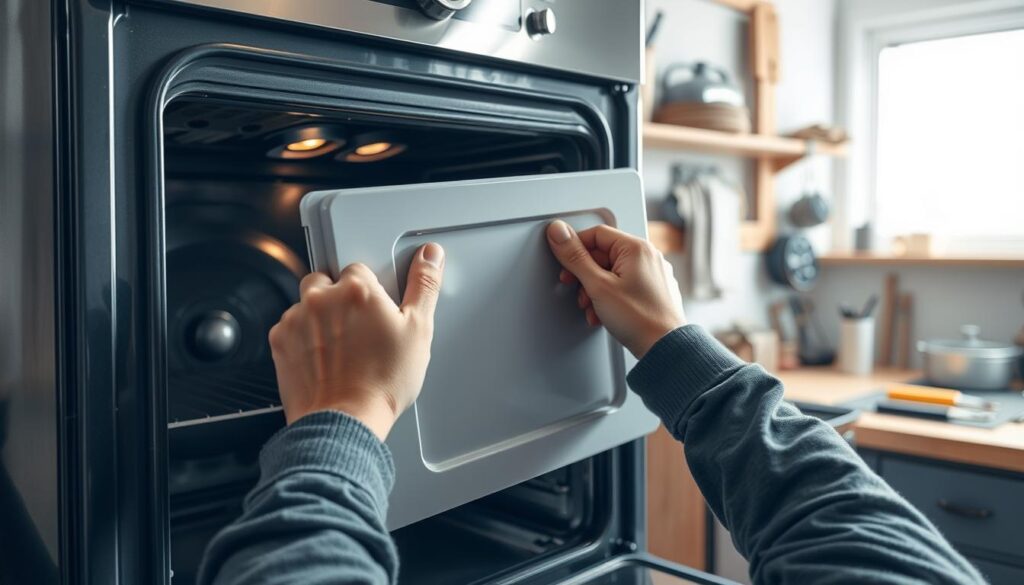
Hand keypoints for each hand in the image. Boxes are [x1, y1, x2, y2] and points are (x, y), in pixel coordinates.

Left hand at [268, 243, 444, 439]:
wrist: (345, 422)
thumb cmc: (381, 383)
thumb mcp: (419, 331)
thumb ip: (424, 286)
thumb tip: (430, 257)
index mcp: (358, 290)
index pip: (360, 268)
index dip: (371, 291)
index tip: (376, 311)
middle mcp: (322, 298)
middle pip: (327, 279)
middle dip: (339, 296)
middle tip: (357, 326)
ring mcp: (296, 319)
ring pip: (306, 303)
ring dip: (319, 316)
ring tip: (341, 347)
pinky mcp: (279, 341)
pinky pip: (289, 327)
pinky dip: (302, 338)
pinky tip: (323, 358)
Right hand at [546, 221, 684, 358]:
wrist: (664, 348)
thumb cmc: (640, 319)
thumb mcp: (598, 286)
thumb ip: (575, 257)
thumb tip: (559, 233)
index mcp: (636, 248)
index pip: (596, 233)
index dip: (575, 247)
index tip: (563, 259)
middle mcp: (648, 256)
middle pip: (603, 254)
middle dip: (584, 275)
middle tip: (575, 287)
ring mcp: (651, 274)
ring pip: (611, 272)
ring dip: (594, 289)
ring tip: (592, 306)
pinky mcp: (651, 291)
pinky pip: (623, 285)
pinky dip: (609, 296)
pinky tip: (603, 313)